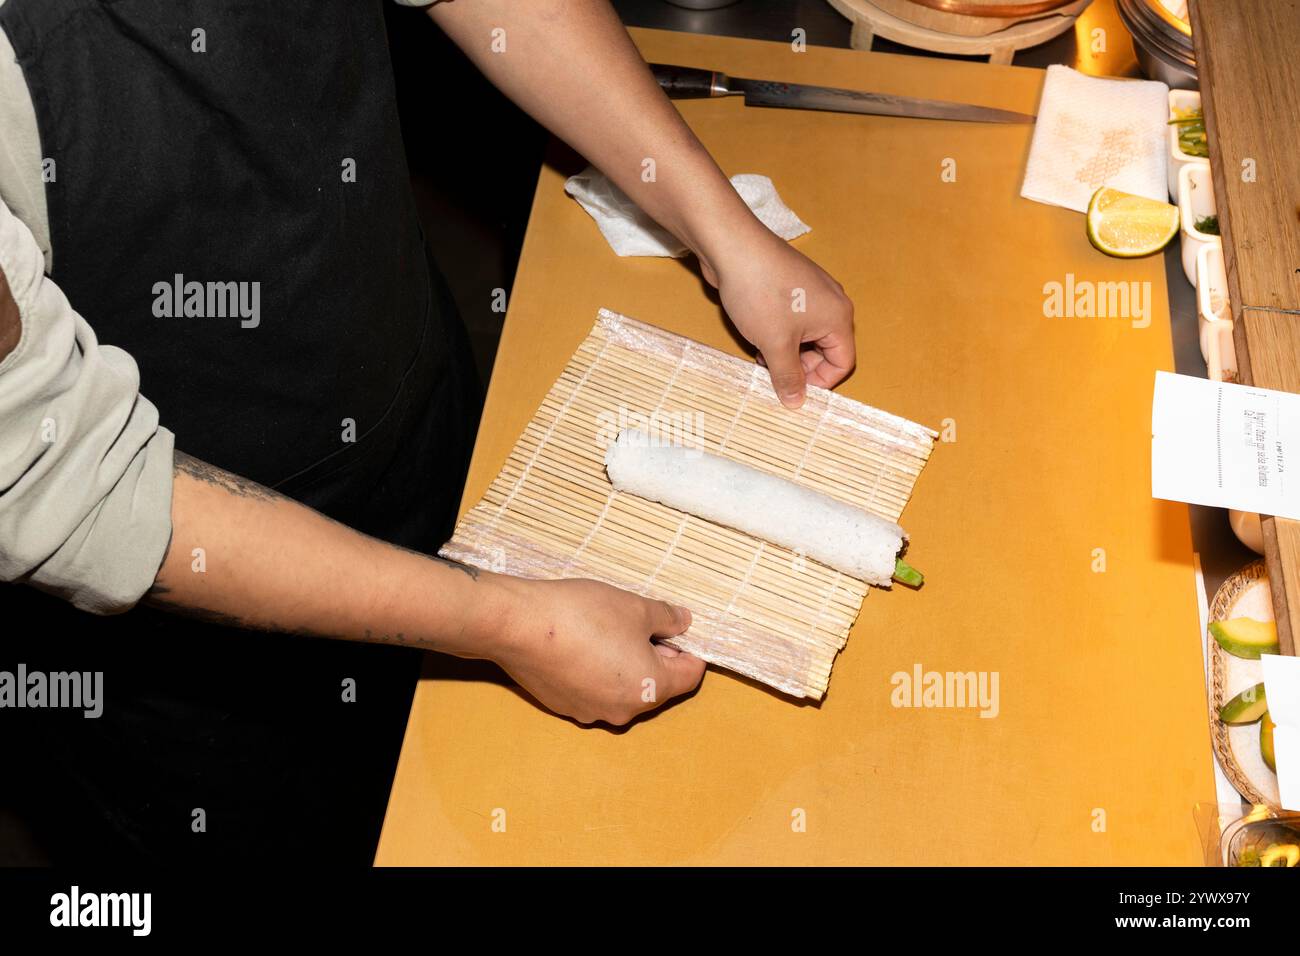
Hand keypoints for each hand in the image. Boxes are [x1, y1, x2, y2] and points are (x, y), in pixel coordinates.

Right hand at [490, 578, 705, 725]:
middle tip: (644, 623)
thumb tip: (684, 623)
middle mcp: (622, 711)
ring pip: (622, 690)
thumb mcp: (636, 607)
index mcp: (649, 689)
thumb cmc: (584, 615)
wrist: (519, 626)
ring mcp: (590, 712)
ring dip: (626, 665)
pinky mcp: (562, 706)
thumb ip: (667, 618)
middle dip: (657, 656)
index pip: (689, 677)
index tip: (681, 629)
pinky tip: (583, 644)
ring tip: (609, 631)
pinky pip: (593, 691)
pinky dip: (597, 672)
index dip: (692, 650)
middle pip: (656, 686)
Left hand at [699, 227, 854, 408]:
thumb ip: (788, 376)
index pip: (842, 363)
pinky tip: (756, 336)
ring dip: (786, 352)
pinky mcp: (790, 285)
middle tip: (772, 373)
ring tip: (761, 356)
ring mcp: (810, 292)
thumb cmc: (760, 293)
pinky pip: (792, 320)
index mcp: (838, 317)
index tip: (793, 390)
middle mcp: (831, 303)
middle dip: (800, 366)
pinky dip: (778, 334)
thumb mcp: (775, 344)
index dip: (820, 382)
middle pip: (825, 350)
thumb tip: (796, 402)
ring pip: (806, 336)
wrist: (733, 247)